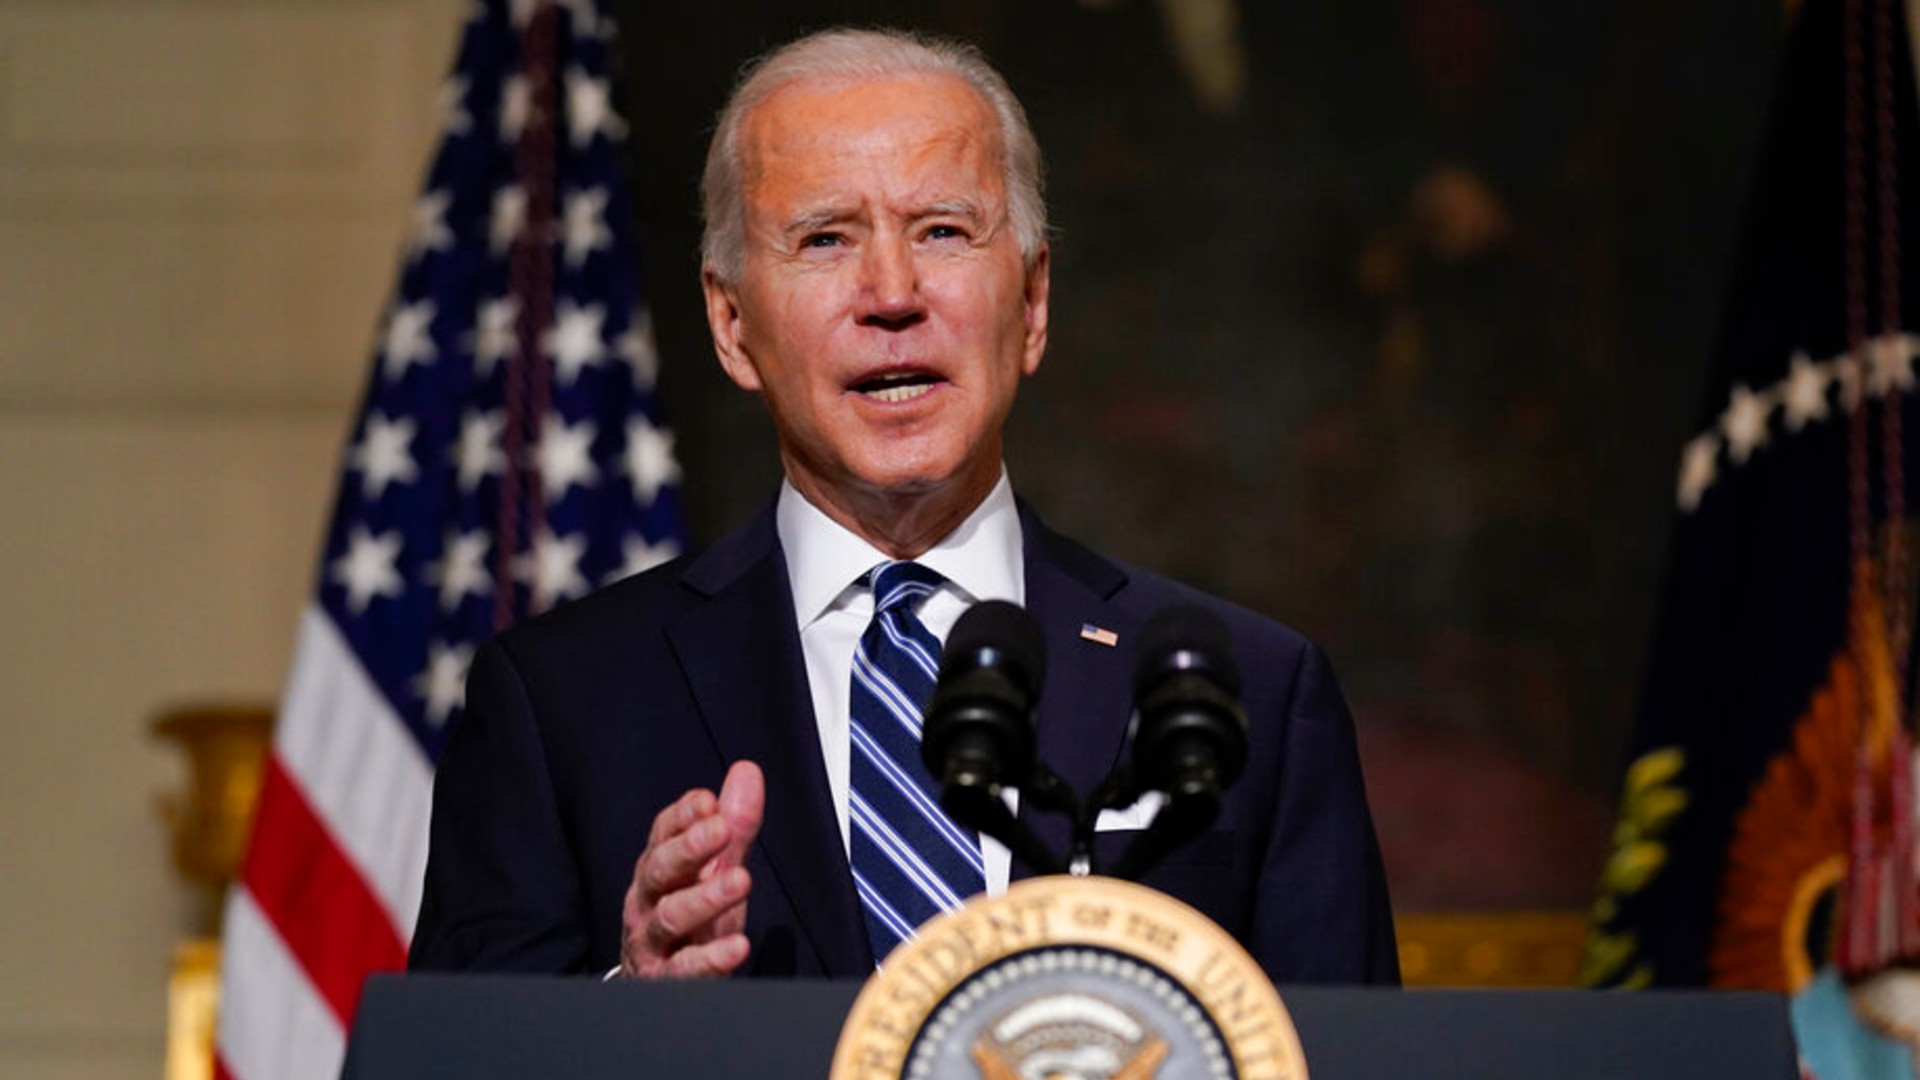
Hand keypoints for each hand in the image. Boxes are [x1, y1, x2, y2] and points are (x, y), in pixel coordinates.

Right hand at [619, 760, 764, 977]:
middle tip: (721, 829)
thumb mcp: (714, 870)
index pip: (662, 834)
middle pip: (660, 869)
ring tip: (741, 880)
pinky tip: (738, 946)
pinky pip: (685, 970)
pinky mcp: (666, 981)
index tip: (707, 801)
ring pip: (670, 916)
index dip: (683, 816)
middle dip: (689, 847)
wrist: (660, 984)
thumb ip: (733, 825)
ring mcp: (653, 942)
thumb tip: (747, 770)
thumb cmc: (690, 919)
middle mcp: (648, 901)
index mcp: (658, 868)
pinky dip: (710, 958)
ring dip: (705, 897)